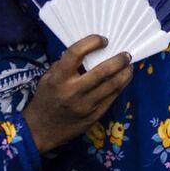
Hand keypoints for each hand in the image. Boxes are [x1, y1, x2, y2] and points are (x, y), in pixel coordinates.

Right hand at [21, 35, 133, 151]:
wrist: (40, 130)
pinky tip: (124, 79)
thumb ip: (64, 65)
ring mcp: (86, 105)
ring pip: (112, 86)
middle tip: (126, 54)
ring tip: (129, 66)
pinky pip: (112, 98)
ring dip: (125, 73)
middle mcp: (73, 92)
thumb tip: (87, 52)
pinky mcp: (95, 116)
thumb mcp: (47, 79)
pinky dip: (121, 86)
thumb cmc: (45, 99)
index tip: (103, 40)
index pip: (75, 54)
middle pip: (102, 72)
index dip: (91, 43)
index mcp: (58, 79)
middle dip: (118, 60)